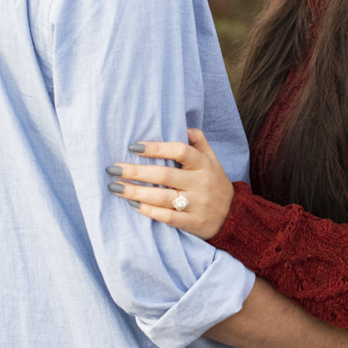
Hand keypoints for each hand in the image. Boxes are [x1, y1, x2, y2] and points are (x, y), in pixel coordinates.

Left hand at [106, 129, 234, 239]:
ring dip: (136, 192)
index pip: (180, 151)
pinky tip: (132, 204)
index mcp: (204, 164)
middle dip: (136, 171)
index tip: (133, 146)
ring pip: (162, 197)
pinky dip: (148, 211)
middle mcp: (200, 183)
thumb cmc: (215, 184)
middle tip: (112, 169)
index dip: (157, 148)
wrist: (234, 217)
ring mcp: (197, 204)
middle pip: (165, 175)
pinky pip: (167, 217)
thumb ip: (199, 141)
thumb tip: (181, 125)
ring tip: (115, 187)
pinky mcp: (192, 223)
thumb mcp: (213, 160)